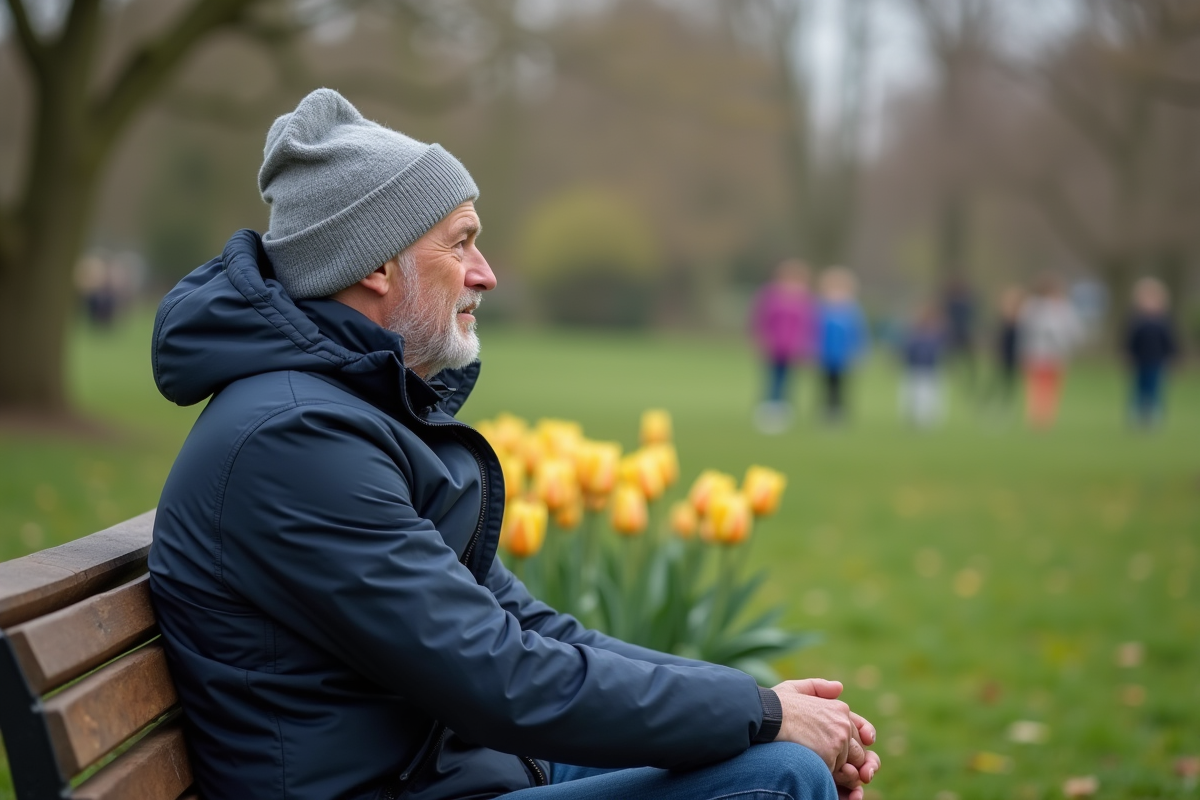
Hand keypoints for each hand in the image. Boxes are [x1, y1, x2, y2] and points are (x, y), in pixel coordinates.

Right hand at [772, 679, 880, 794]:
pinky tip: (807, 760)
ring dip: (831, 765)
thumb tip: (839, 688)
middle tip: (821, 755)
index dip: (848, 745)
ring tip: (811, 756)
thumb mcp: (797, 688)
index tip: (836, 750)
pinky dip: (822, 770)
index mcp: (840, 708)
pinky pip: (833, 771)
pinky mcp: (830, 754)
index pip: (857, 734)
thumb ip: (819, 687)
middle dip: (843, 758)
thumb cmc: (777, 704)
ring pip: (845, 763)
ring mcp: (839, 739)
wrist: (766, 717)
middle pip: (856, 752)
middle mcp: (844, 723)